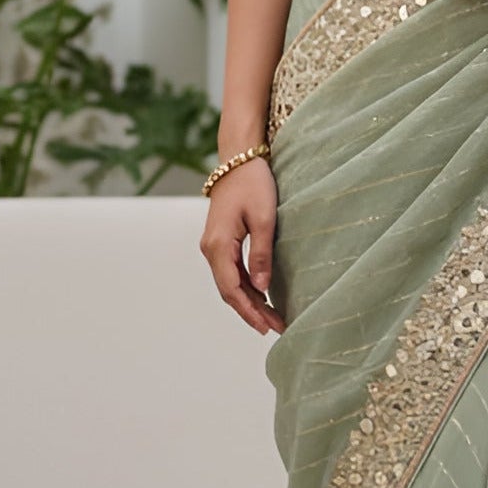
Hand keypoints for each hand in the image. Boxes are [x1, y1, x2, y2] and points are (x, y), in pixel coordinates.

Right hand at [199, 159, 285, 334]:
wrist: (238, 159)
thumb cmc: (253, 184)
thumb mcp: (265, 218)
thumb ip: (262, 254)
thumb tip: (262, 288)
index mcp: (218, 245)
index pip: (232, 289)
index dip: (249, 312)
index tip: (267, 327)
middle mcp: (210, 249)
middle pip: (229, 290)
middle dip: (251, 312)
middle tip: (276, 328)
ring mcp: (213, 245)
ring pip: (230, 283)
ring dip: (249, 302)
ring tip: (272, 319)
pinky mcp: (220, 241)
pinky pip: (231, 271)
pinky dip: (246, 287)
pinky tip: (262, 297)